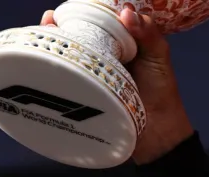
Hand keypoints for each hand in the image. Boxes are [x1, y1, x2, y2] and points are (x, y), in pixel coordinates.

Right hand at [41, 7, 194, 164]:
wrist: (158, 133)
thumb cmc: (162, 93)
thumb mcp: (158, 57)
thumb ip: (148, 33)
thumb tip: (126, 11)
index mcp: (118, 43)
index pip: (95, 20)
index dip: (83, 11)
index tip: (74, 5)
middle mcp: (100, 56)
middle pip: (74, 34)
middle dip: (60, 24)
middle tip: (52, 20)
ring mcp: (89, 75)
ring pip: (65, 54)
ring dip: (52, 42)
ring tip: (47, 34)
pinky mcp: (82, 94)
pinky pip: (64, 78)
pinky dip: (53, 67)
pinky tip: (46, 58)